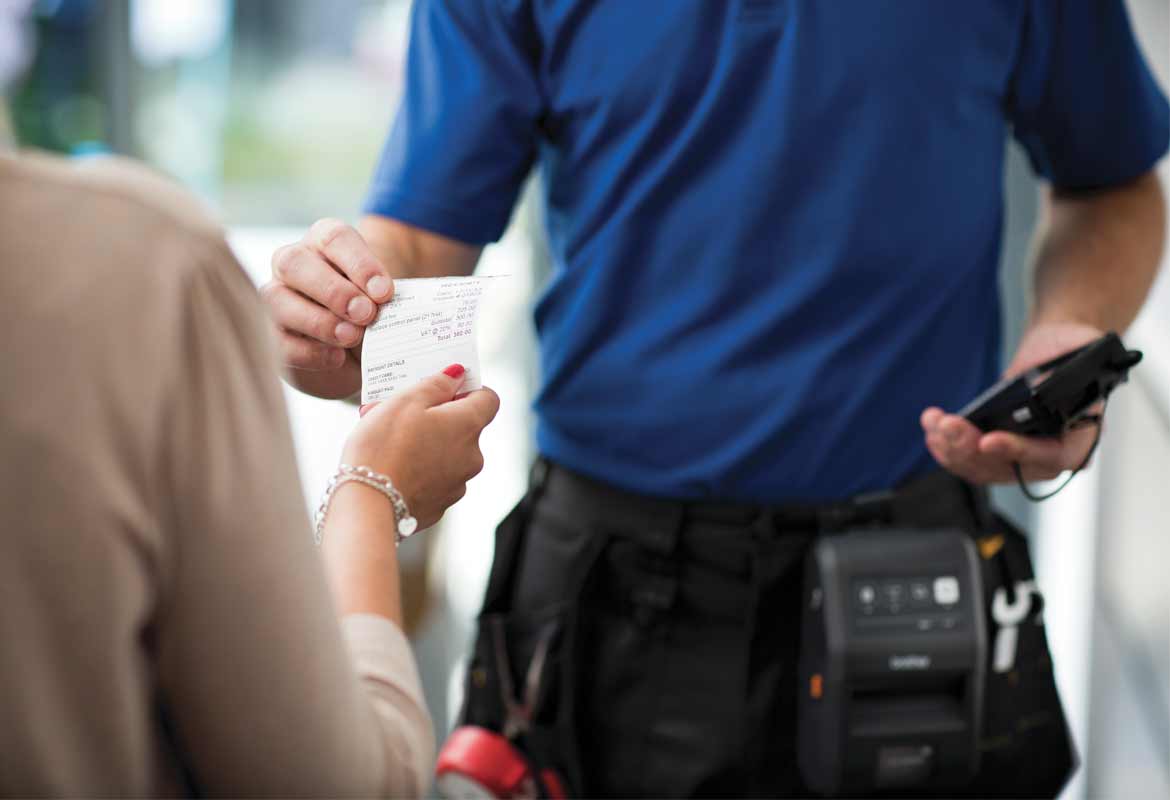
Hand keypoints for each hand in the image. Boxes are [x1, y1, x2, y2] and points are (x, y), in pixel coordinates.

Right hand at [260, 218, 395, 398]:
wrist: (358, 352)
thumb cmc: (373, 313)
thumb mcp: (383, 301)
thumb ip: (383, 298)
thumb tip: (386, 306)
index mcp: (325, 243)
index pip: (334, 238)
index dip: (359, 264)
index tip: (384, 292)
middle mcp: (294, 264)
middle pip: (295, 262)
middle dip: (333, 290)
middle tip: (366, 314)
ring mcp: (276, 297)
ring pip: (277, 299)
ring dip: (318, 321)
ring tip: (352, 337)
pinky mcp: (271, 335)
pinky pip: (277, 340)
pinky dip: (308, 351)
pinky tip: (336, 358)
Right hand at [342, 365, 500, 529]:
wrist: (367, 504)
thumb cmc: (384, 448)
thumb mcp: (406, 401)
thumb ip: (437, 384)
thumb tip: (458, 374)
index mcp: (468, 426)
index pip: (488, 399)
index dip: (469, 389)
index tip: (445, 386)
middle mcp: (472, 457)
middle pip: (463, 427)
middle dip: (434, 416)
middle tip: (400, 410)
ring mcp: (457, 484)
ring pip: (445, 452)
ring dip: (424, 441)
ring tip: (386, 437)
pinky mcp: (439, 505)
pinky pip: (433, 477)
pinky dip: (417, 467)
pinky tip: (390, 464)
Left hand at [921, 321, 1104, 483]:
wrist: (1053, 348)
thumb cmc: (1072, 347)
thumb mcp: (1081, 347)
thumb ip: (1074, 365)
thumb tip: (1045, 381)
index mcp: (1082, 436)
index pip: (1053, 456)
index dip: (1019, 452)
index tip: (988, 440)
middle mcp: (1053, 454)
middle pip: (1008, 468)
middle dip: (971, 448)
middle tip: (948, 425)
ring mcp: (1024, 457)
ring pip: (983, 468)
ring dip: (953, 449)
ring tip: (934, 423)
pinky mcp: (1000, 451)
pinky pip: (971, 461)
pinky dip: (950, 449)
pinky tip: (933, 432)